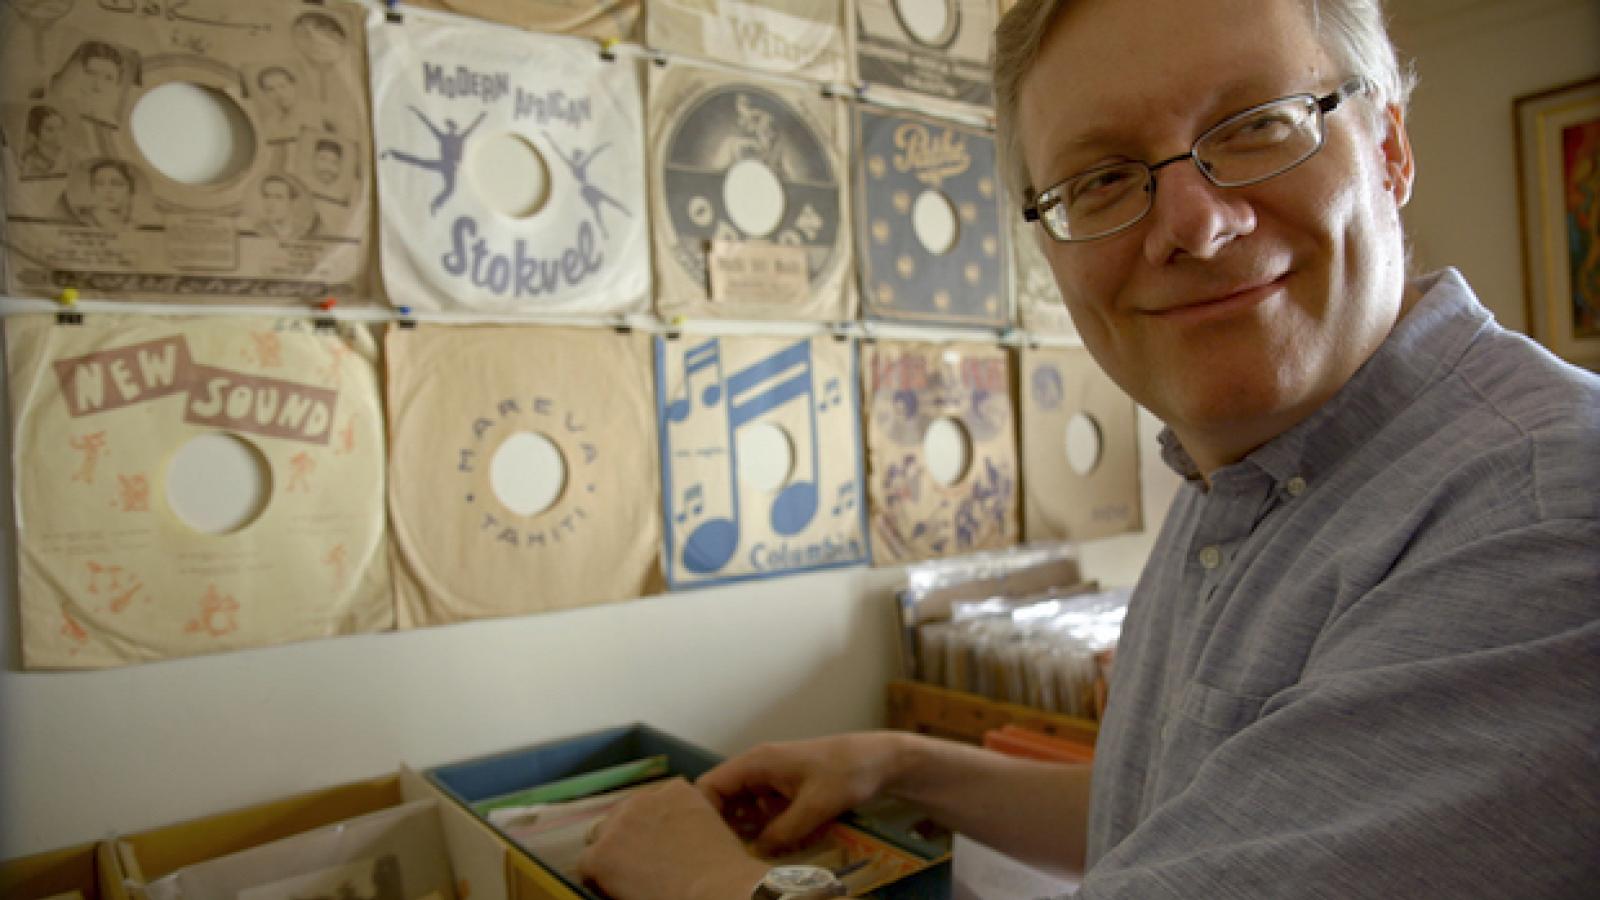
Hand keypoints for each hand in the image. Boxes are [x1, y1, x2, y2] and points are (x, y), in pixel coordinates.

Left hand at [577, 777, 768, 899]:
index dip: (651, 828)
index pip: (651, 804)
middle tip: (641, 867)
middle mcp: (643, 799)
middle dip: (628, 839)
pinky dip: (598, 879)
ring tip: (628, 880)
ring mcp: (619, 825)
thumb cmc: (724, 871)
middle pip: (622, 817)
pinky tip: (615, 890)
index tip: (658, 847)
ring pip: (601, 839)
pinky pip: (586, 867)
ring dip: (612, 855)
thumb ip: (691, 821)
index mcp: (676, 790)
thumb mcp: (713, 829)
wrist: (716, 891)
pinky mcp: (601, 855)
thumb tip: (677, 837)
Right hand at [697, 732, 906, 855]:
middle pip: (723, 801)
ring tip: (751, 858)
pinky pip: (763, 814)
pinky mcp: (785, 792)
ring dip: (747, 834)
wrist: (881, 760)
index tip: (709, 846)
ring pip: (743, 811)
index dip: (703, 815)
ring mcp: (771, 780)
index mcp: (756, 762)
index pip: (710, 787)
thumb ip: (783, 832)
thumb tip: (755, 856)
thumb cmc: (848, 773)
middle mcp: (757, 769)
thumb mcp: (815, 806)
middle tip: (729, 858)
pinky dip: (766, 832)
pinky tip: (775, 850)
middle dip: (724, 830)